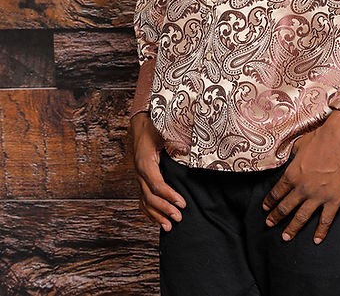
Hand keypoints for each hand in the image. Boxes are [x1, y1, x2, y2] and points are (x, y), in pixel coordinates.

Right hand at [130, 111, 185, 230]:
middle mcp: (140, 172)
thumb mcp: (166, 131)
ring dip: (156, 215)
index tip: (182, 203)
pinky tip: (157, 220)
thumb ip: (176, 141)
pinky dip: (149, 211)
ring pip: (144, 201)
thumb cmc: (155, 127)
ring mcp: (139, 176)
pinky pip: (142, 198)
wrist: (142, 124)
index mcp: (145, 162)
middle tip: (179, 218)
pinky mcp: (141, 178)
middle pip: (150, 196)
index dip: (169, 196)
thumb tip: (188, 151)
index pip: (156, 184)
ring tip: (169, 227)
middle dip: (165, 209)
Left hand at [262, 110, 339, 243]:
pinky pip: (326, 220)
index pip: (277, 191)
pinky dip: (321, 231)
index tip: (265, 208)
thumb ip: (294, 154)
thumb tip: (292, 156)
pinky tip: (317, 240)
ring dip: (292, 228)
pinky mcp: (334, 200)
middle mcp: (302, 188)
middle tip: (269, 224)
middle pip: (285, 207)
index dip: (269, 201)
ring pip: (301, 217)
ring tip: (286, 237)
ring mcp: (318, 196)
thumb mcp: (301, 143)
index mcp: (292, 174)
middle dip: (276, 217)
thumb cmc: (322, 137)